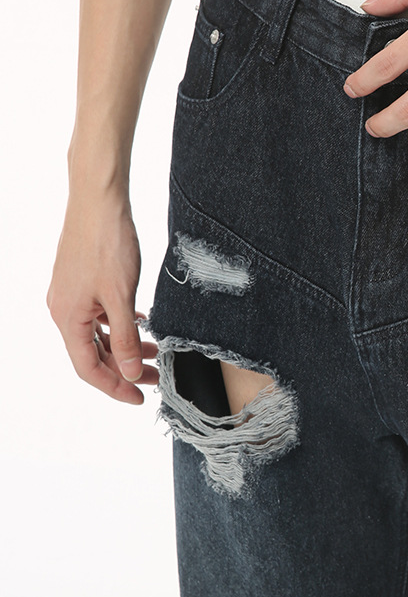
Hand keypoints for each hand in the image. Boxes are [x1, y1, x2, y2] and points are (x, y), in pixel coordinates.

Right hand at [47, 192, 158, 403]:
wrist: (99, 199)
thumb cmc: (107, 242)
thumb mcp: (120, 296)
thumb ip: (124, 338)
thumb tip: (127, 373)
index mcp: (67, 317)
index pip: (88, 368)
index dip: (114, 387)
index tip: (139, 398)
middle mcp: (63, 308)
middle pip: (92, 352)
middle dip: (123, 368)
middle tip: (155, 377)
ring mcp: (71, 293)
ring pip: (98, 332)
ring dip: (124, 345)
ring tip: (155, 352)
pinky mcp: (81, 279)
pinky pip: (98, 313)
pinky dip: (119, 323)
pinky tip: (141, 322)